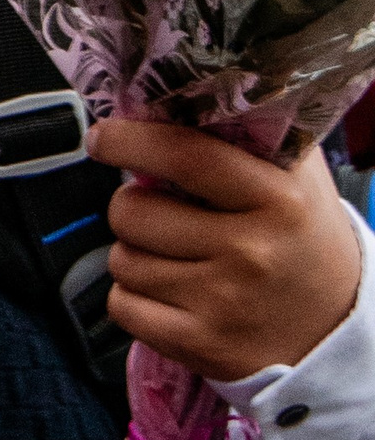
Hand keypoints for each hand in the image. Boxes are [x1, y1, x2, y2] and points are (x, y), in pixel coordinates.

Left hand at [91, 117, 364, 382]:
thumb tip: (173, 95)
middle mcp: (251, 252)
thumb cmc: (303, 240)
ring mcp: (223, 303)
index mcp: (279, 199)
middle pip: (133, 211)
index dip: (130, 140)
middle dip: (132, 206)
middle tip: (160, 210)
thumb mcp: (297, 179)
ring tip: (176, 256)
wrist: (336, 329)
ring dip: (135, 253)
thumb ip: (248, 133)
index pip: (184, 155)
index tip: (104, 136)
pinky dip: (134, 298)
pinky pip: (123, 306)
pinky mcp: (200, 344)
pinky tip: (170, 293)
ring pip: (122, 260)